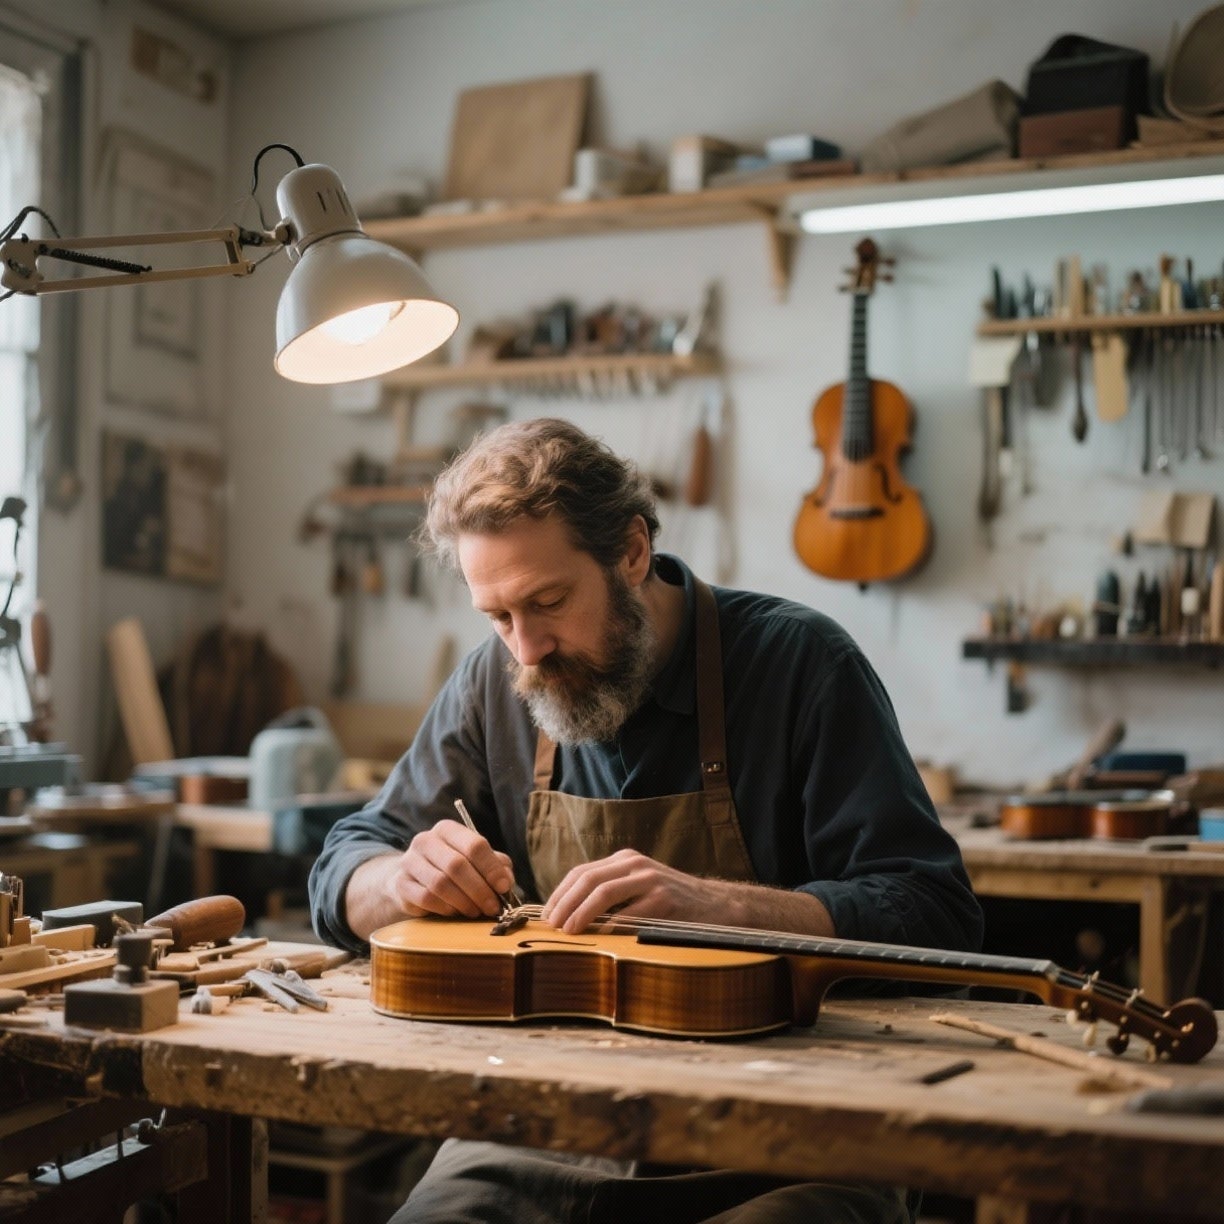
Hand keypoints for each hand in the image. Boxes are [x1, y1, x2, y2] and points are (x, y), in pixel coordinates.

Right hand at [383, 818, 517, 918]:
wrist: (412, 880)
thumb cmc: (452, 869)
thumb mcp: (477, 862)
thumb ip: (496, 866)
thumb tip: (506, 881)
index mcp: (448, 830)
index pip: (474, 844)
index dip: (491, 868)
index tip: (503, 887)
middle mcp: (426, 840)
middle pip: (457, 865)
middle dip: (479, 890)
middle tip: (492, 907)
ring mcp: (409, 861)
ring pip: (441, 883)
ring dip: (464, 902)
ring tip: (475, 911)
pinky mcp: (401, 884)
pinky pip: (426, 898)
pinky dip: (446, 908)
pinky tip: (455, 912)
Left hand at [540, 848, 712, 933]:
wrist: (716, 906)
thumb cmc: (670, 902)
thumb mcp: (637, 887)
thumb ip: (610, 893)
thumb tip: (568, 915)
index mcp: (624, 860)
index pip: (581, 872)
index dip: (560, 893)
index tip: (547, 915)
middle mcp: (635, 864)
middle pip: (587, 879)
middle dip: (564, 903)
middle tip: (552, 925)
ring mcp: (650, 880)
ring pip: (604, 892)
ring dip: (580, 913)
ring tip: (568, 931)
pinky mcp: (664, 900)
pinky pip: (630, 914)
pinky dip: (610, 927)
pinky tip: (599, 938)